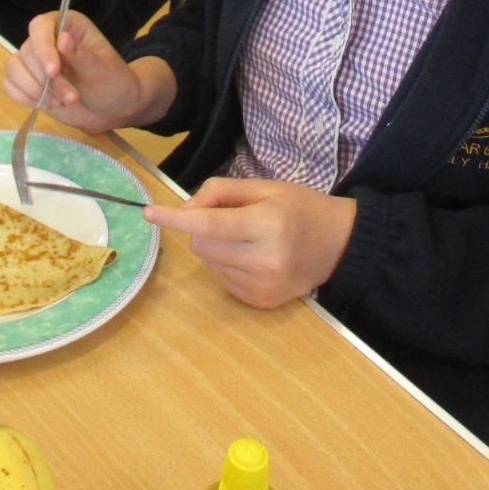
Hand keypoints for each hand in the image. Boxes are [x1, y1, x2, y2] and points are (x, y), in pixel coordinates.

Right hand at [1, 9, 175, 134]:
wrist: (112, 110)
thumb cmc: (112, 83)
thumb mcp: (102, 70)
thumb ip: (81, 55)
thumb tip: (62, 38)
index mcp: (68, 26)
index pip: (40, 26)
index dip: (42, 47)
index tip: (53, 72)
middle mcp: (48, 39)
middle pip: (27, 52)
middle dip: (46, 81)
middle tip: (71, 98)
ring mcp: (36, 61)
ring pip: (14, 68)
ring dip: (35, 91)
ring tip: (61, 103)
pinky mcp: (28, 82)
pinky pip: (9, 85)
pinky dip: (24, 98)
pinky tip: (46, 105)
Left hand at [145, 178, 356, 307]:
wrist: (340, 244)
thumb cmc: (301, 208)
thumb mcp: (266, 187)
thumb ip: (222, 191)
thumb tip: (187, 208)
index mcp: (267, 224)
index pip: (209, 223)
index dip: (175, 218)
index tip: (149, 213)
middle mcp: (264, 259)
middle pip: (202, 244)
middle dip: (203, 228)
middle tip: (232, 219)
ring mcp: (263, 286)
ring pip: (208, 263)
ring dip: (216, 247)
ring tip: (247, 238)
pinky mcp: (261, 302)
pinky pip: (222, 280)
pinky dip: (228, 265)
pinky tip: (253, 257)